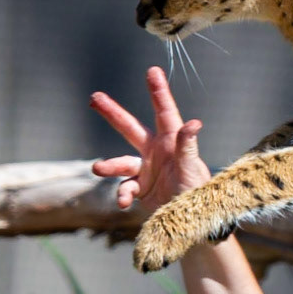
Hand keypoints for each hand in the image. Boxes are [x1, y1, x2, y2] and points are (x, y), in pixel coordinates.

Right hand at [90, 67, 212, 213]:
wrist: (193, 222)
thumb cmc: (198, 192)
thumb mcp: (192, 170)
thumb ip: (188, 147)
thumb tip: (193, 124)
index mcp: (171, 142)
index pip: (164, 112)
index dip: (158, 92)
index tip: (152, 71)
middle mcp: (156, 152)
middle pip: (130, 128)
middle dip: (113, 113)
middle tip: (94, 98)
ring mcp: (146, 170)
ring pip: (121, 162)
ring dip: (109, 165)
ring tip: (98, 168)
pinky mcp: (139, 188)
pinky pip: (124, 188)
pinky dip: (122, 194)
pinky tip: (125, 203)